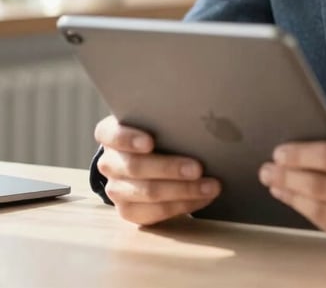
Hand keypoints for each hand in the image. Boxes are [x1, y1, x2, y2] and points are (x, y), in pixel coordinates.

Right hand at [94, 115, 220, 225]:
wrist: (149, 157)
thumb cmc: (159, 131)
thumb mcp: (157, 120)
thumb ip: (166, 119)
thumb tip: (197, 118)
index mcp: (110, 134)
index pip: (111, 134)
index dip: (129, 139)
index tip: (150, 142)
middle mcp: (108, 162)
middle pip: (135, 167)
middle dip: (169, 168)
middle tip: (198, 168)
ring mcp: (115, 188)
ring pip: (148, 192)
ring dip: (183, 190)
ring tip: (211, 186)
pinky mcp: (128, 210)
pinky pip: (155, 212)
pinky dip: (183, 205)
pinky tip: (204, 198)